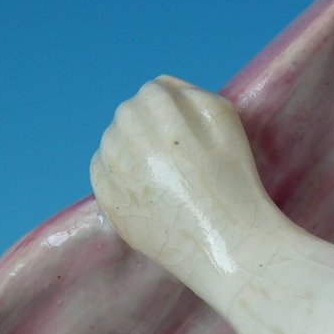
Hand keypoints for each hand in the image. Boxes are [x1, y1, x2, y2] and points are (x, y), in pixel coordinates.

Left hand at [90, 76, 282, 302]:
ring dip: (130, 148)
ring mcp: (116, 174)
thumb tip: (159, 88)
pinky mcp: (109, 204)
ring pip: (111, 141)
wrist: (229, 245)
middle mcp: (131, 140)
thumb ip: (188, 92)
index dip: (171, 112)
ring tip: (162, 174)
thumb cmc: (234, 181)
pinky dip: (116, 173)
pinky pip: (100, 172)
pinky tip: (144, 186)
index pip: (152, 92)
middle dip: (148, 128)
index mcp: (161, 115)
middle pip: (128, 114)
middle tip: (175, 156)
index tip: (187, 134)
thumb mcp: (226, 119)